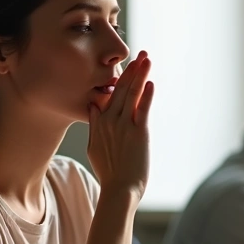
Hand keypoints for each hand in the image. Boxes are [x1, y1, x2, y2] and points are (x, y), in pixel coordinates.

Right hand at [87, 51, 153, 198]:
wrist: (119, 190)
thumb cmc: (109, 172)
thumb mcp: (94, 147)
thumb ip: (94, 126)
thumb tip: (92, 108)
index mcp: (99, 123)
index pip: (110, 94)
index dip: (120, 78)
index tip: (127, 64)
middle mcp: (110, 121)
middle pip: (121, 89)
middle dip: (132, 69)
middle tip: (140, 53)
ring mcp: (124, 126)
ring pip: (132, 94)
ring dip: (140, 75)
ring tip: (146, 59)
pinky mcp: (138, 134)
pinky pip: (143, 109)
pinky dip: (147, 95)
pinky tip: (150, 82)